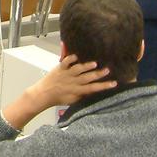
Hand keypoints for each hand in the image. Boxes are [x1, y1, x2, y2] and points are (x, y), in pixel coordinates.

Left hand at [2, 54, 116, 129]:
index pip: (93, 88)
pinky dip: (70, 59)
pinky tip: (76, 56)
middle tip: (108, 70)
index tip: (114, 83)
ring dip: (86, 66)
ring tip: (94, 64)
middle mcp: (73, 82)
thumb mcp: (73, 100)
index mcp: (77, 91)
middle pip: (88, 78)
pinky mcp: (59, 68)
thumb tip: (95, 92)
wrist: (43, 94)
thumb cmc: (59, 98)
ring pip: (78, 70)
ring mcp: (66, 74)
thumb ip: (83, 95)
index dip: (104, 86)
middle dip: (98, 74)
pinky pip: (65, 63)